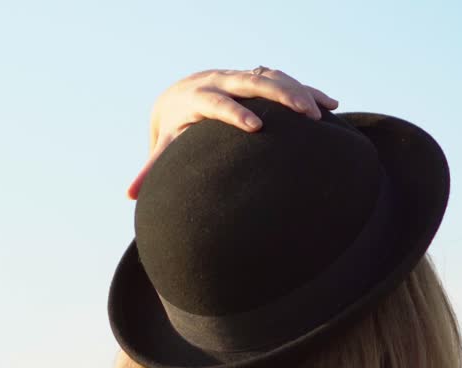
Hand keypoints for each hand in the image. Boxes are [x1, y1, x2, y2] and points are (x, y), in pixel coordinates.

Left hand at [125, 67, 339, 199]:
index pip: (219, 104)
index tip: (256, 128)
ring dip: (299, 92)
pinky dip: (308, 90)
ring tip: (322, 112)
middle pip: (253, 82)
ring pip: (274, 77)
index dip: (236, 114)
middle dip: (279, 96)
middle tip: (304, 115)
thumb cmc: (174, 125)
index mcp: (200, 97)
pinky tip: (331, 105)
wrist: (182, 91)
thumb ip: (151, 168)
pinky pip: (287, 79)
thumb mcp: (164, 143)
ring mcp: (243, 77)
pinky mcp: (258, 78)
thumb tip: (129, 195)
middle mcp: (223, 81)